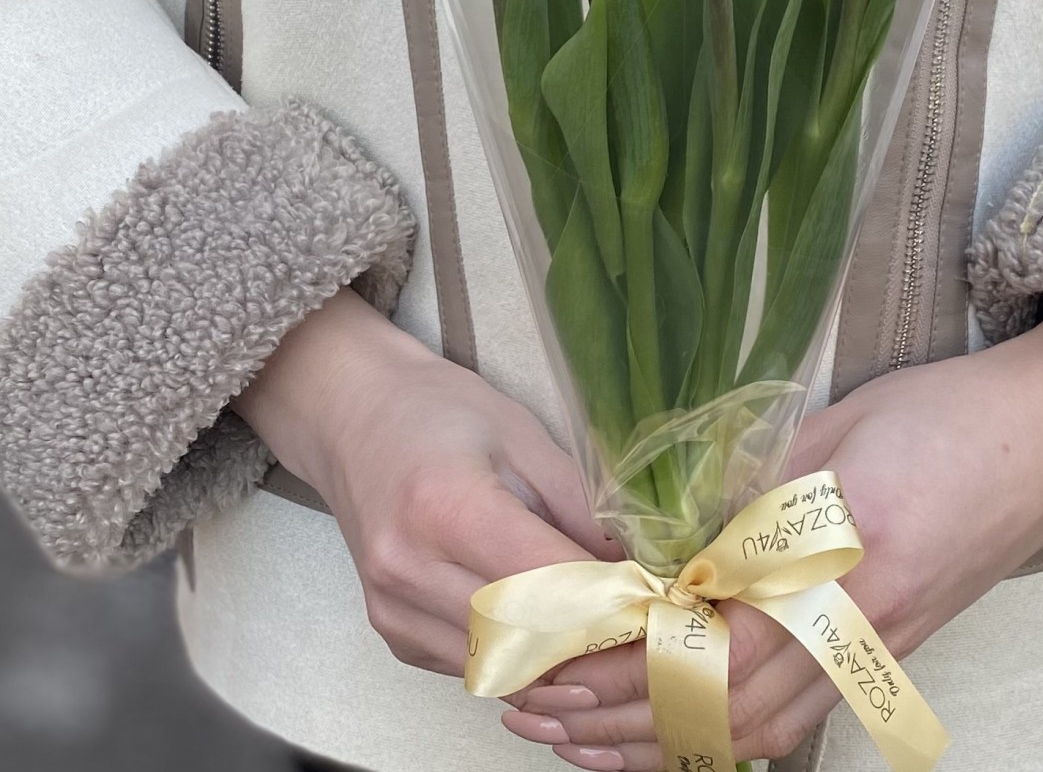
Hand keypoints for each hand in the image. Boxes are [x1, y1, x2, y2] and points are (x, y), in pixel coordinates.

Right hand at [233, 288, 616, 675]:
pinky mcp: (391, 631)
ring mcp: (393, 608)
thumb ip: (577, 505)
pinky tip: (548, 631)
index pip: (544, 582)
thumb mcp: (522, 434)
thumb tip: (632, 567)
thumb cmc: (440, 411)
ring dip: (559, 661)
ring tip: (607, 637)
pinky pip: (471, 666)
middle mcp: (409, 568)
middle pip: (523, 638)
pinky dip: (518, 658)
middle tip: (642, 631)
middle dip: (593, 642)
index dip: (607, 598)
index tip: (654, 599)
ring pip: (499, 668)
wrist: (352, 414)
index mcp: (446, 506)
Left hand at [503, 310, 1042, 768]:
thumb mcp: (841, 430)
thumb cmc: (948, 415)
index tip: (559, 655)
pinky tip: (678, 731)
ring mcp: (880, 650)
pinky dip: (726, 737)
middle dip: (624, 715)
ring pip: (760, 732)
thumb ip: (757, 493)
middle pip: (728, 705)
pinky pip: (798, 720)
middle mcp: (862, 626)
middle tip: (540, 706)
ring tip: (584, 735)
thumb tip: (677, 542)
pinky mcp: (889, 654)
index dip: (631, 660)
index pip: (719, 639)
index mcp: (846, 559)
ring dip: (665, 739)